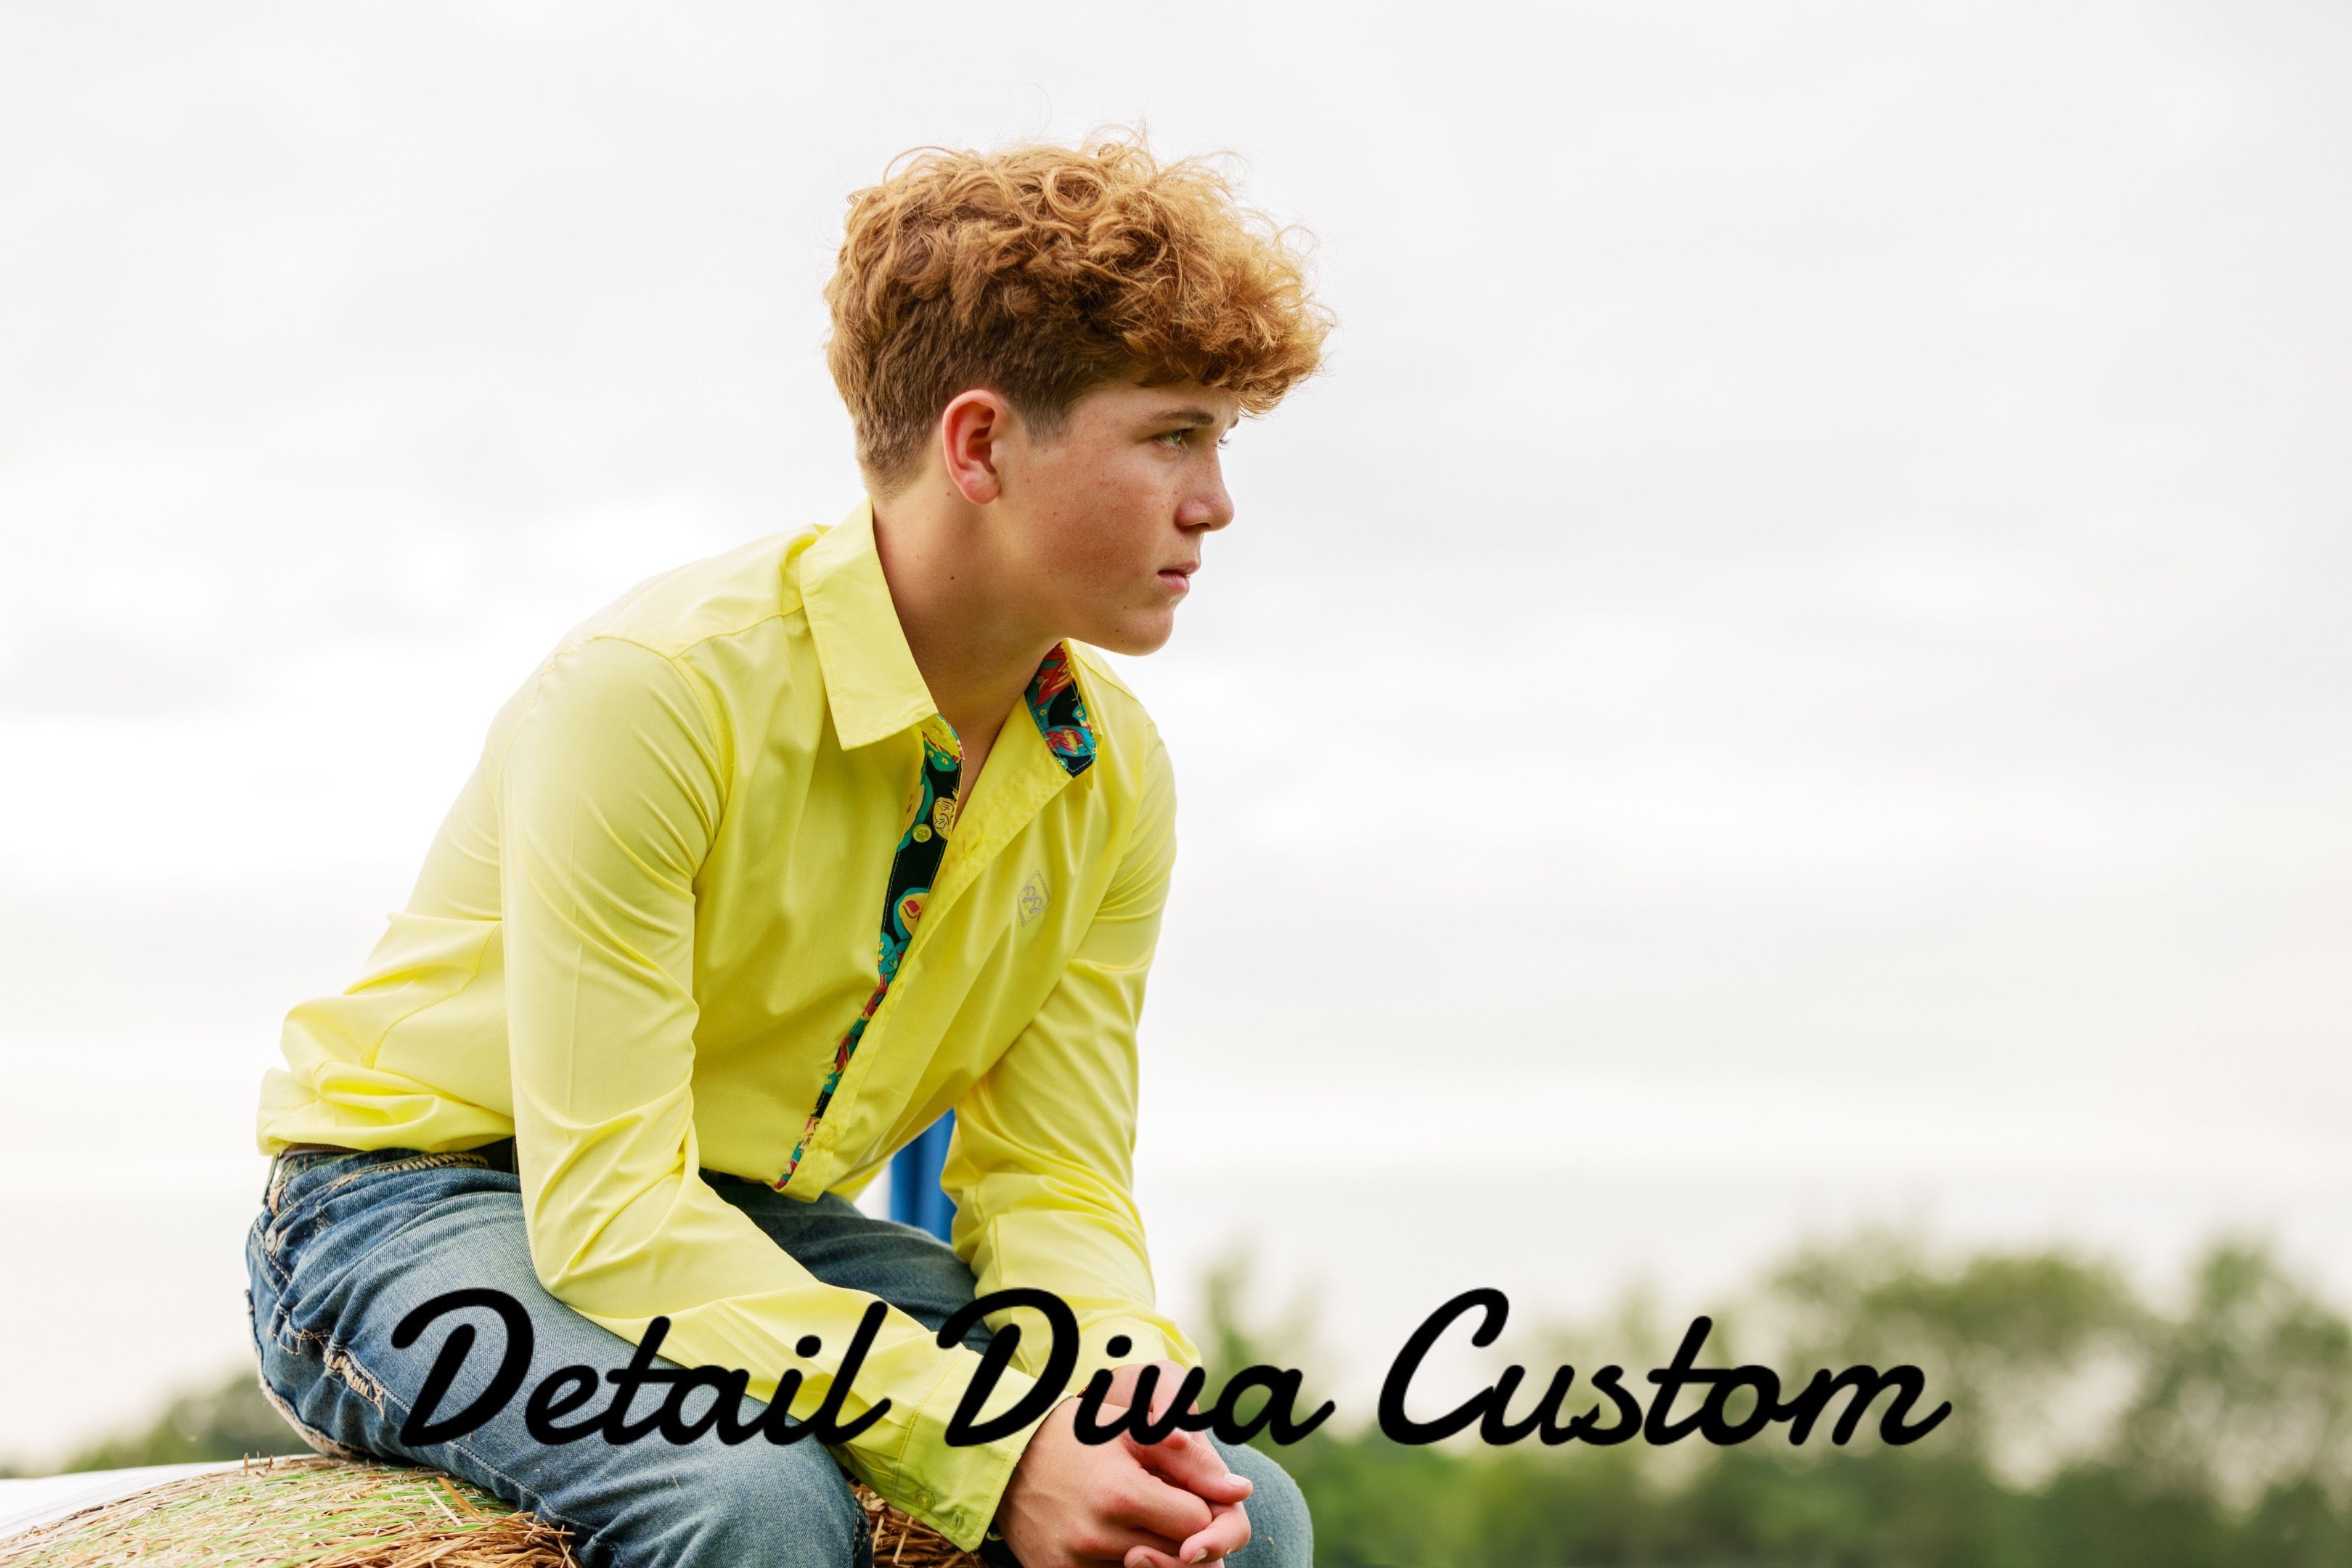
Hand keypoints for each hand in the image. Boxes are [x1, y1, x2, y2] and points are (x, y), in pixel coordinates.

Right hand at [996, 1392, 1253, 1567]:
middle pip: (1180, 1557)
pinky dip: (1126, 1565)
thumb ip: (1189, 1460)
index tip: (1184, 1491)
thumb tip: (1242, 1490)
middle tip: (1167, 1509)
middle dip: (1186, 1535)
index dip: (1201, 1507)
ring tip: (1141, 1521)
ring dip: (1158, 1553)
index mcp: (1122, 1495)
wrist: (1004, 1459)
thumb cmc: (1075, 1436)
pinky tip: (1121, 1540)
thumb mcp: (1131, 1432)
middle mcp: (1098, 1538)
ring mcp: (1077, 1565)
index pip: (1198, 1523)